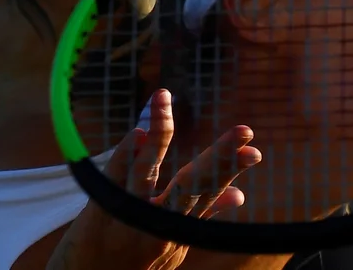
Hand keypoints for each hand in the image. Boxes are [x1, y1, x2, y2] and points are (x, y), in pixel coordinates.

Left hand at [46, 89, 260, 269]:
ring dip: (158, 134)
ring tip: (164, 98)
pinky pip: (111, 177)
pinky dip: (124, 152)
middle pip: (194, 185)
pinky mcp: (97, 211)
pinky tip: (139, 131)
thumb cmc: (135, 263)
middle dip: (220, 157)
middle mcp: (159, 224)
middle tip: (244, 132)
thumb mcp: (174, 244)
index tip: (254, 151)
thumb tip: (240, 194)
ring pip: (147, 173)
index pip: (212, 193)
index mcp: (181, 229)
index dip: (232, 170)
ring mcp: (127, 216)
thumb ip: (202, 214)